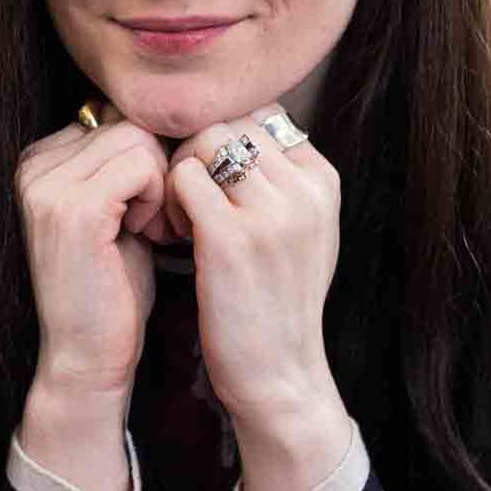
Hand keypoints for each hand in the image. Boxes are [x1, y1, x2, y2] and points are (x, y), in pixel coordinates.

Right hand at [15, 112, 170, 397]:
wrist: (87, 356)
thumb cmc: (111, 290)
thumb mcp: (117, 213)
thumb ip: (127, 165)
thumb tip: (166, 116)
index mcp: (39, 161)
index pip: (114, 115)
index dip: (147, 156)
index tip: (149, 207)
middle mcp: (34, 166)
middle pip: (128, 120)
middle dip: (158, 167)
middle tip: (159, 220)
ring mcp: (47, 186)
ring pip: (138, 137)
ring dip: (161, 182)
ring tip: (154, 228)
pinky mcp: (74, 209)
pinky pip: (141, 164)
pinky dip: (158, 196)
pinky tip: (150, 233)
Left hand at [162, 112, 342, 423]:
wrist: (279, 375)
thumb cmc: (277, 303)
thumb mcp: (302, 232)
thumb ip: (281, 180)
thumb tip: (237, 129)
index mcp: (323, 181)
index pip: (263, 115)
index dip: (224, 138)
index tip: (211, 180)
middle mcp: (305, 189)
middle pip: (232, 119)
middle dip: (197, 149)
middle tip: (184, 196)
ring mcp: (272, 212)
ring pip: (206, 140)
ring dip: (179, 169)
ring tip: (179, 216)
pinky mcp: (231, 238)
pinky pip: (182, 177)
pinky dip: (166, 198)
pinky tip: (171, 233)